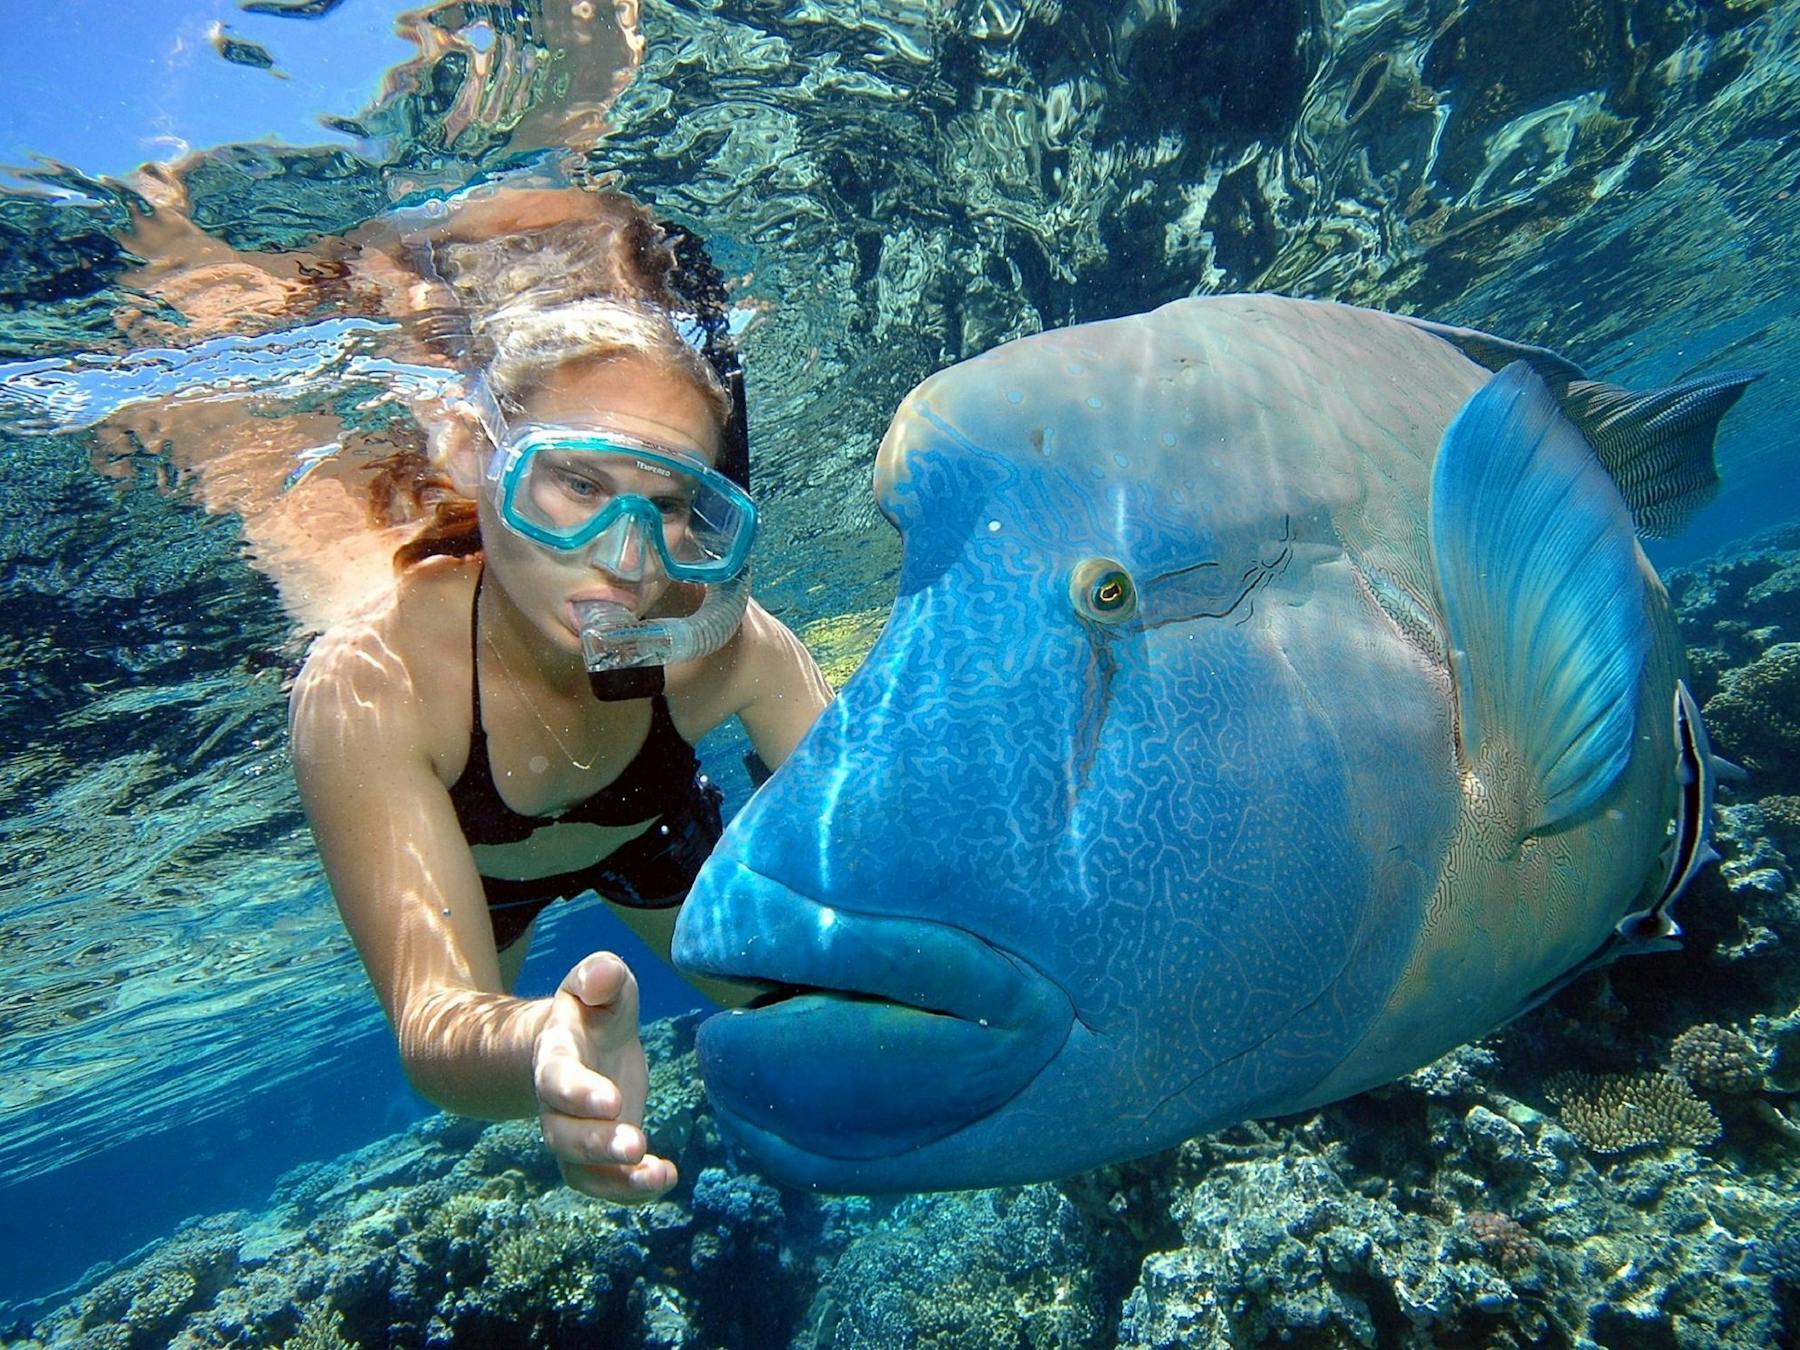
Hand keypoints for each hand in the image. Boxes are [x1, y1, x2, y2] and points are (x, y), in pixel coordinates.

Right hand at [532, 952, 677, 1201]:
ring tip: (658, 1176)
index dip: (580, 1093)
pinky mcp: (595, 1157)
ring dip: (616, 1180)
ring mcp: (572, 1136)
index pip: (557, 1079)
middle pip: (563, 1136)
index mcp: (555, 1058)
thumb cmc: (594, 1009)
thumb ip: (600, 974)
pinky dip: (632, 1189)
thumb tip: (601, 977)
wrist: (583, 1042)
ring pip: (580, 1170)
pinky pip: (605, 1184)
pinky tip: (666, 1177)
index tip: (612, 1101)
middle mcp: (555, 1105)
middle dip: (597, 1144)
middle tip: (636, 1144)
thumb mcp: (599, 981)